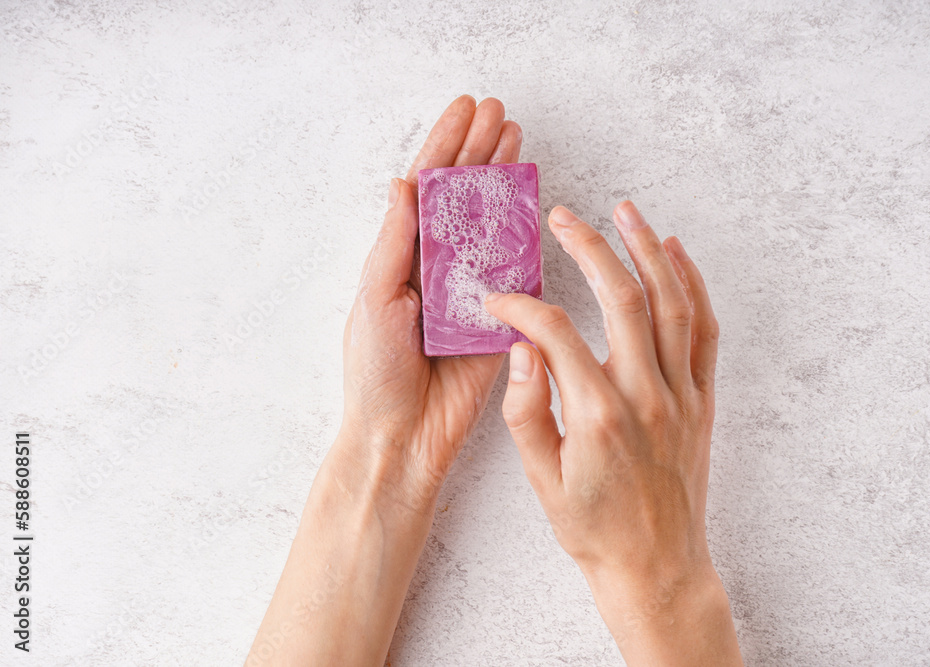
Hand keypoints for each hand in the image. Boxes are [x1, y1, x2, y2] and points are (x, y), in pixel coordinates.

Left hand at [340, 94, 522, 507]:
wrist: (403, 436)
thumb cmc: (376, 372)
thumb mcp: (374, 300)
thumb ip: (393, 243)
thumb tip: (402, 185)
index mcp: (402, 258)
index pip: (425, 190)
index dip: (445, 146)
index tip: (466, 108)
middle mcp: (437, 268)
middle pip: (463, 197)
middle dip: (480, 152)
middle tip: (501, 113)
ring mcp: (471, 290)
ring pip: (493, 225)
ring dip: (506, 182)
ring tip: (518, 139)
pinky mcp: (500, 318)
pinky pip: (518, 270)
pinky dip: (527, 235)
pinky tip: (534, 201)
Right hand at [485, 203, 741, 665]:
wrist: (655, 567)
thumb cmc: (593, 528)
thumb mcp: (541, 478)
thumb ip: (525, 409)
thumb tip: (520, 349)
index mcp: (597, 414)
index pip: (554, 332)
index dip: (520, 306)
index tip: (498, 299)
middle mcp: (645, 394)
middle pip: (620, 297)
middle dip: (588, 247)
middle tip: (564, 217)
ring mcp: (681, 394)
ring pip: (671, 302)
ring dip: (648, 250)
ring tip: (626, 211)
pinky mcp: (702, 399)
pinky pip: (704, 330)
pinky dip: (693, 286)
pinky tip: (675, 254)